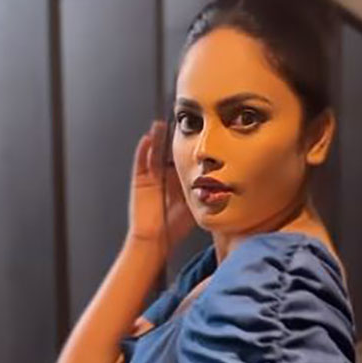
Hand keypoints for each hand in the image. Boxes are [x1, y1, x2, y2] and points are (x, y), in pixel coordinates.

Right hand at [128, 119, 194, 255]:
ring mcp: (151, 177)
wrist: (156, 239)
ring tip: (162, 125)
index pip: (183, 158)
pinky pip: (140, 161)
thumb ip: (205, 192)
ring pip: (154, 152)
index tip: (196, 132)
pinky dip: (143, 150)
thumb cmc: (175, 227)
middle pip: (167, 151)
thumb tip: (222, 181)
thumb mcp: (195, 204)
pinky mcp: (139, 180)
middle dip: (172, 138)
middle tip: (178, 123)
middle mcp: (164, 176)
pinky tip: (148, 139)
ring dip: (157, 139)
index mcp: (178, 180)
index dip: (188, 145)